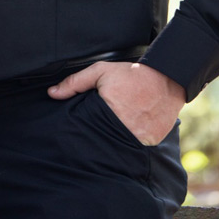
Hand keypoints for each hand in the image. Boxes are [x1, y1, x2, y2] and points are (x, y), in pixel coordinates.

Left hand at [47, 60, 184, 145]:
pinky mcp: (153, 141)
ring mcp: (140, 138)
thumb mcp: (100, 71)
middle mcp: (125, 129)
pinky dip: (134, 141)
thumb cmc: (131, 74)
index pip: (89, 130)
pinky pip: (139, 147)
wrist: (166, 78)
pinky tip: (132, 130)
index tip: (82, 130)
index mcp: (108, 113)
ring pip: (121, 146)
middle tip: (100, 129)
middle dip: (100, 136)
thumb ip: (75, 82)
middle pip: (104, 140)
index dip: (85, 131)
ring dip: (117, 140)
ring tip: (115, 131)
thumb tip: (52, 93)